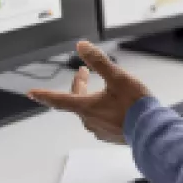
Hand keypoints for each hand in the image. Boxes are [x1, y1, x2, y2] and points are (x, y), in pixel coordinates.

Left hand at [27, 42, 151, 143]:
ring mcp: (99, 130)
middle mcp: (89, 120)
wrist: (151, 130)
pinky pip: (100, 120)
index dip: (44, 95)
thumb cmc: (134, 104)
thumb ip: (98, 61)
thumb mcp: (117, 77)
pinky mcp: (110, 136)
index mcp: (86, 107)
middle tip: (84, 72)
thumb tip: (81, 46)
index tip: (31, 93)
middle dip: (79, 85)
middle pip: (76, 101)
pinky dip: (102, 109)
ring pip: (88, 111)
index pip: (59, 99)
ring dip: (90, 98)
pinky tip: (114, 106)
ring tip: (103, 89)